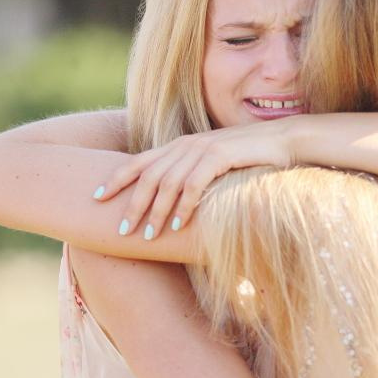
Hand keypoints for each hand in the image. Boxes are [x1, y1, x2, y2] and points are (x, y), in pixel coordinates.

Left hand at [93, 118, 296, 238]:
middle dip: (132, 205)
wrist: (282, 141)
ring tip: (147, 236)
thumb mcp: (212, 166)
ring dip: (156, 211)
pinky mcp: (221, 156)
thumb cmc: (247, 158)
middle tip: (121, 231)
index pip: (138, 162)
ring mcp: (202, 148)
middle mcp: (185, 145)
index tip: (95, 198)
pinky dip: (184, 206)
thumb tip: (171, 202)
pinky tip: (178, 226)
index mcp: (179, 146)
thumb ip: (190, 177)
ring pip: (168, 182)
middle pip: (148, 176)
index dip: (114, 179)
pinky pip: (195, 184)